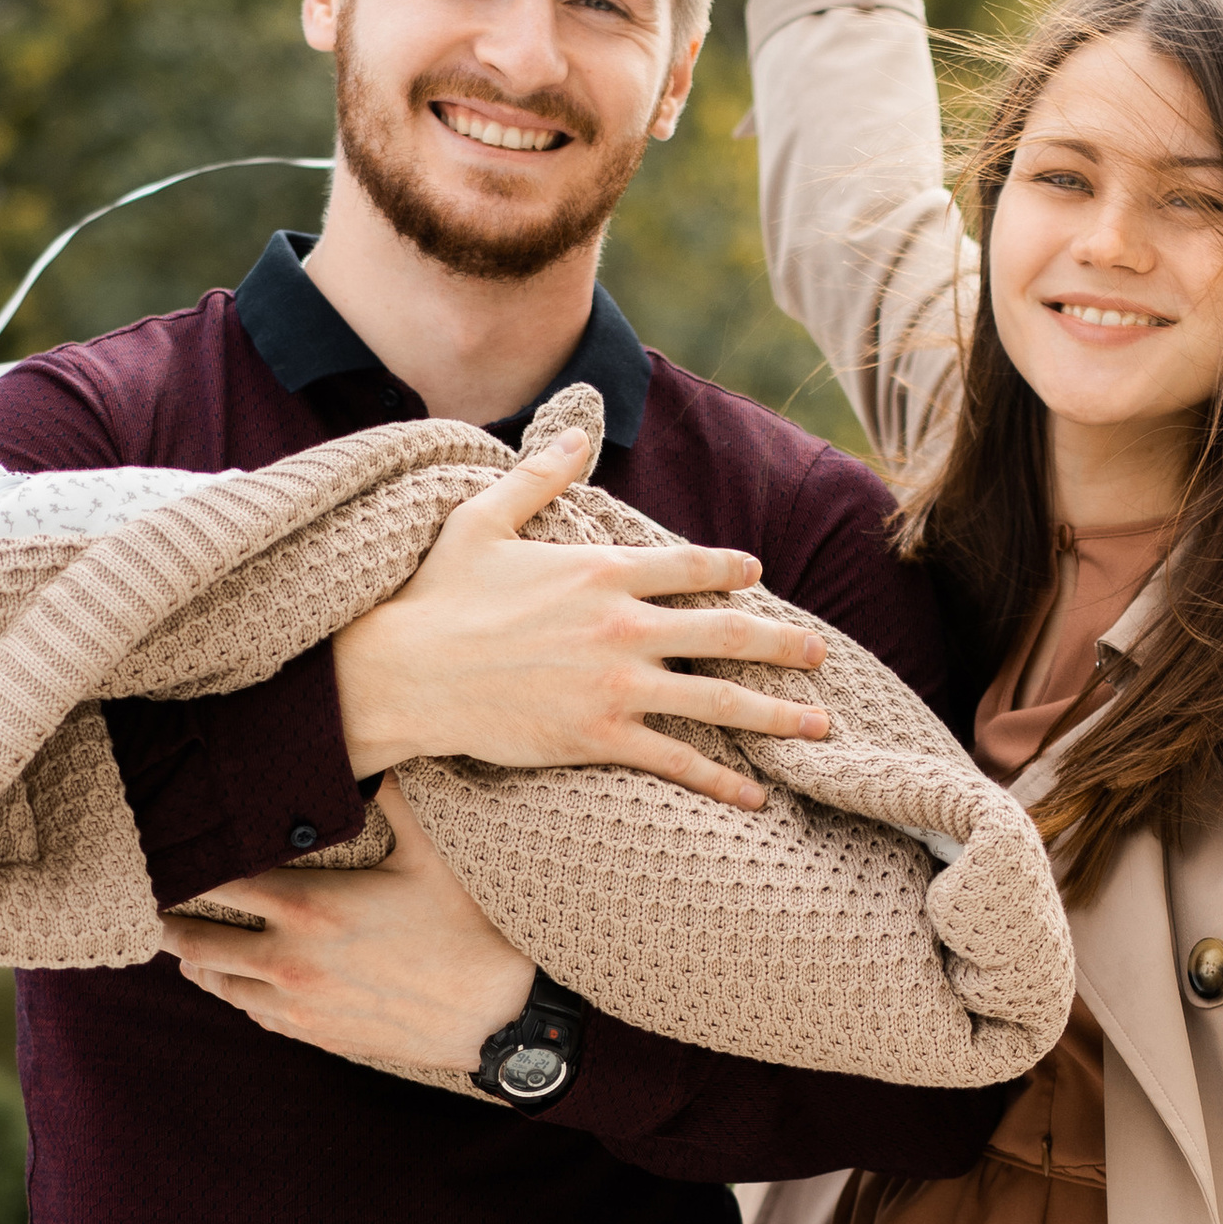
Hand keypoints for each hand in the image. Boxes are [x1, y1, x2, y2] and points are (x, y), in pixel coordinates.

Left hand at [156, 785, 537, 1076]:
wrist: (500, 1019)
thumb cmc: (472, 932)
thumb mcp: (434, 857)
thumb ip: (397, 800)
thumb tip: (379, 750)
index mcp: (310, 908)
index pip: (219, 882)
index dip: (184, 866)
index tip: (162, 851)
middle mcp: (291, 961)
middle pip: (197, 941)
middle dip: (167, 922)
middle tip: (145, 904)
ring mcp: (300, 1005)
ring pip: (219, 985)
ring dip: (196, 963)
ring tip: (178, 945)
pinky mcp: (317, 1035)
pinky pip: (254, 1016)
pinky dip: (234, 995)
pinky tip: (229, 983)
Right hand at [331, 415, 830, 815]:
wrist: (402, 672)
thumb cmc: (436, 596)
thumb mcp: (483, 518)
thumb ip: (540, 474)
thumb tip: (579, 430)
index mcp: (602, 568)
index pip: (692, 565)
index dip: (732, 570)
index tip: (758, 577)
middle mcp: (623, 624)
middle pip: (729, 633)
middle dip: (784, 645)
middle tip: (820, 655)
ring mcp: (617, 684)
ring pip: (720, 701)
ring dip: (779, 713)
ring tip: (820, 724)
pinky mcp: (600, 736)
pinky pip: (678, 760)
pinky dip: (724, 780)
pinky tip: (758, 793)